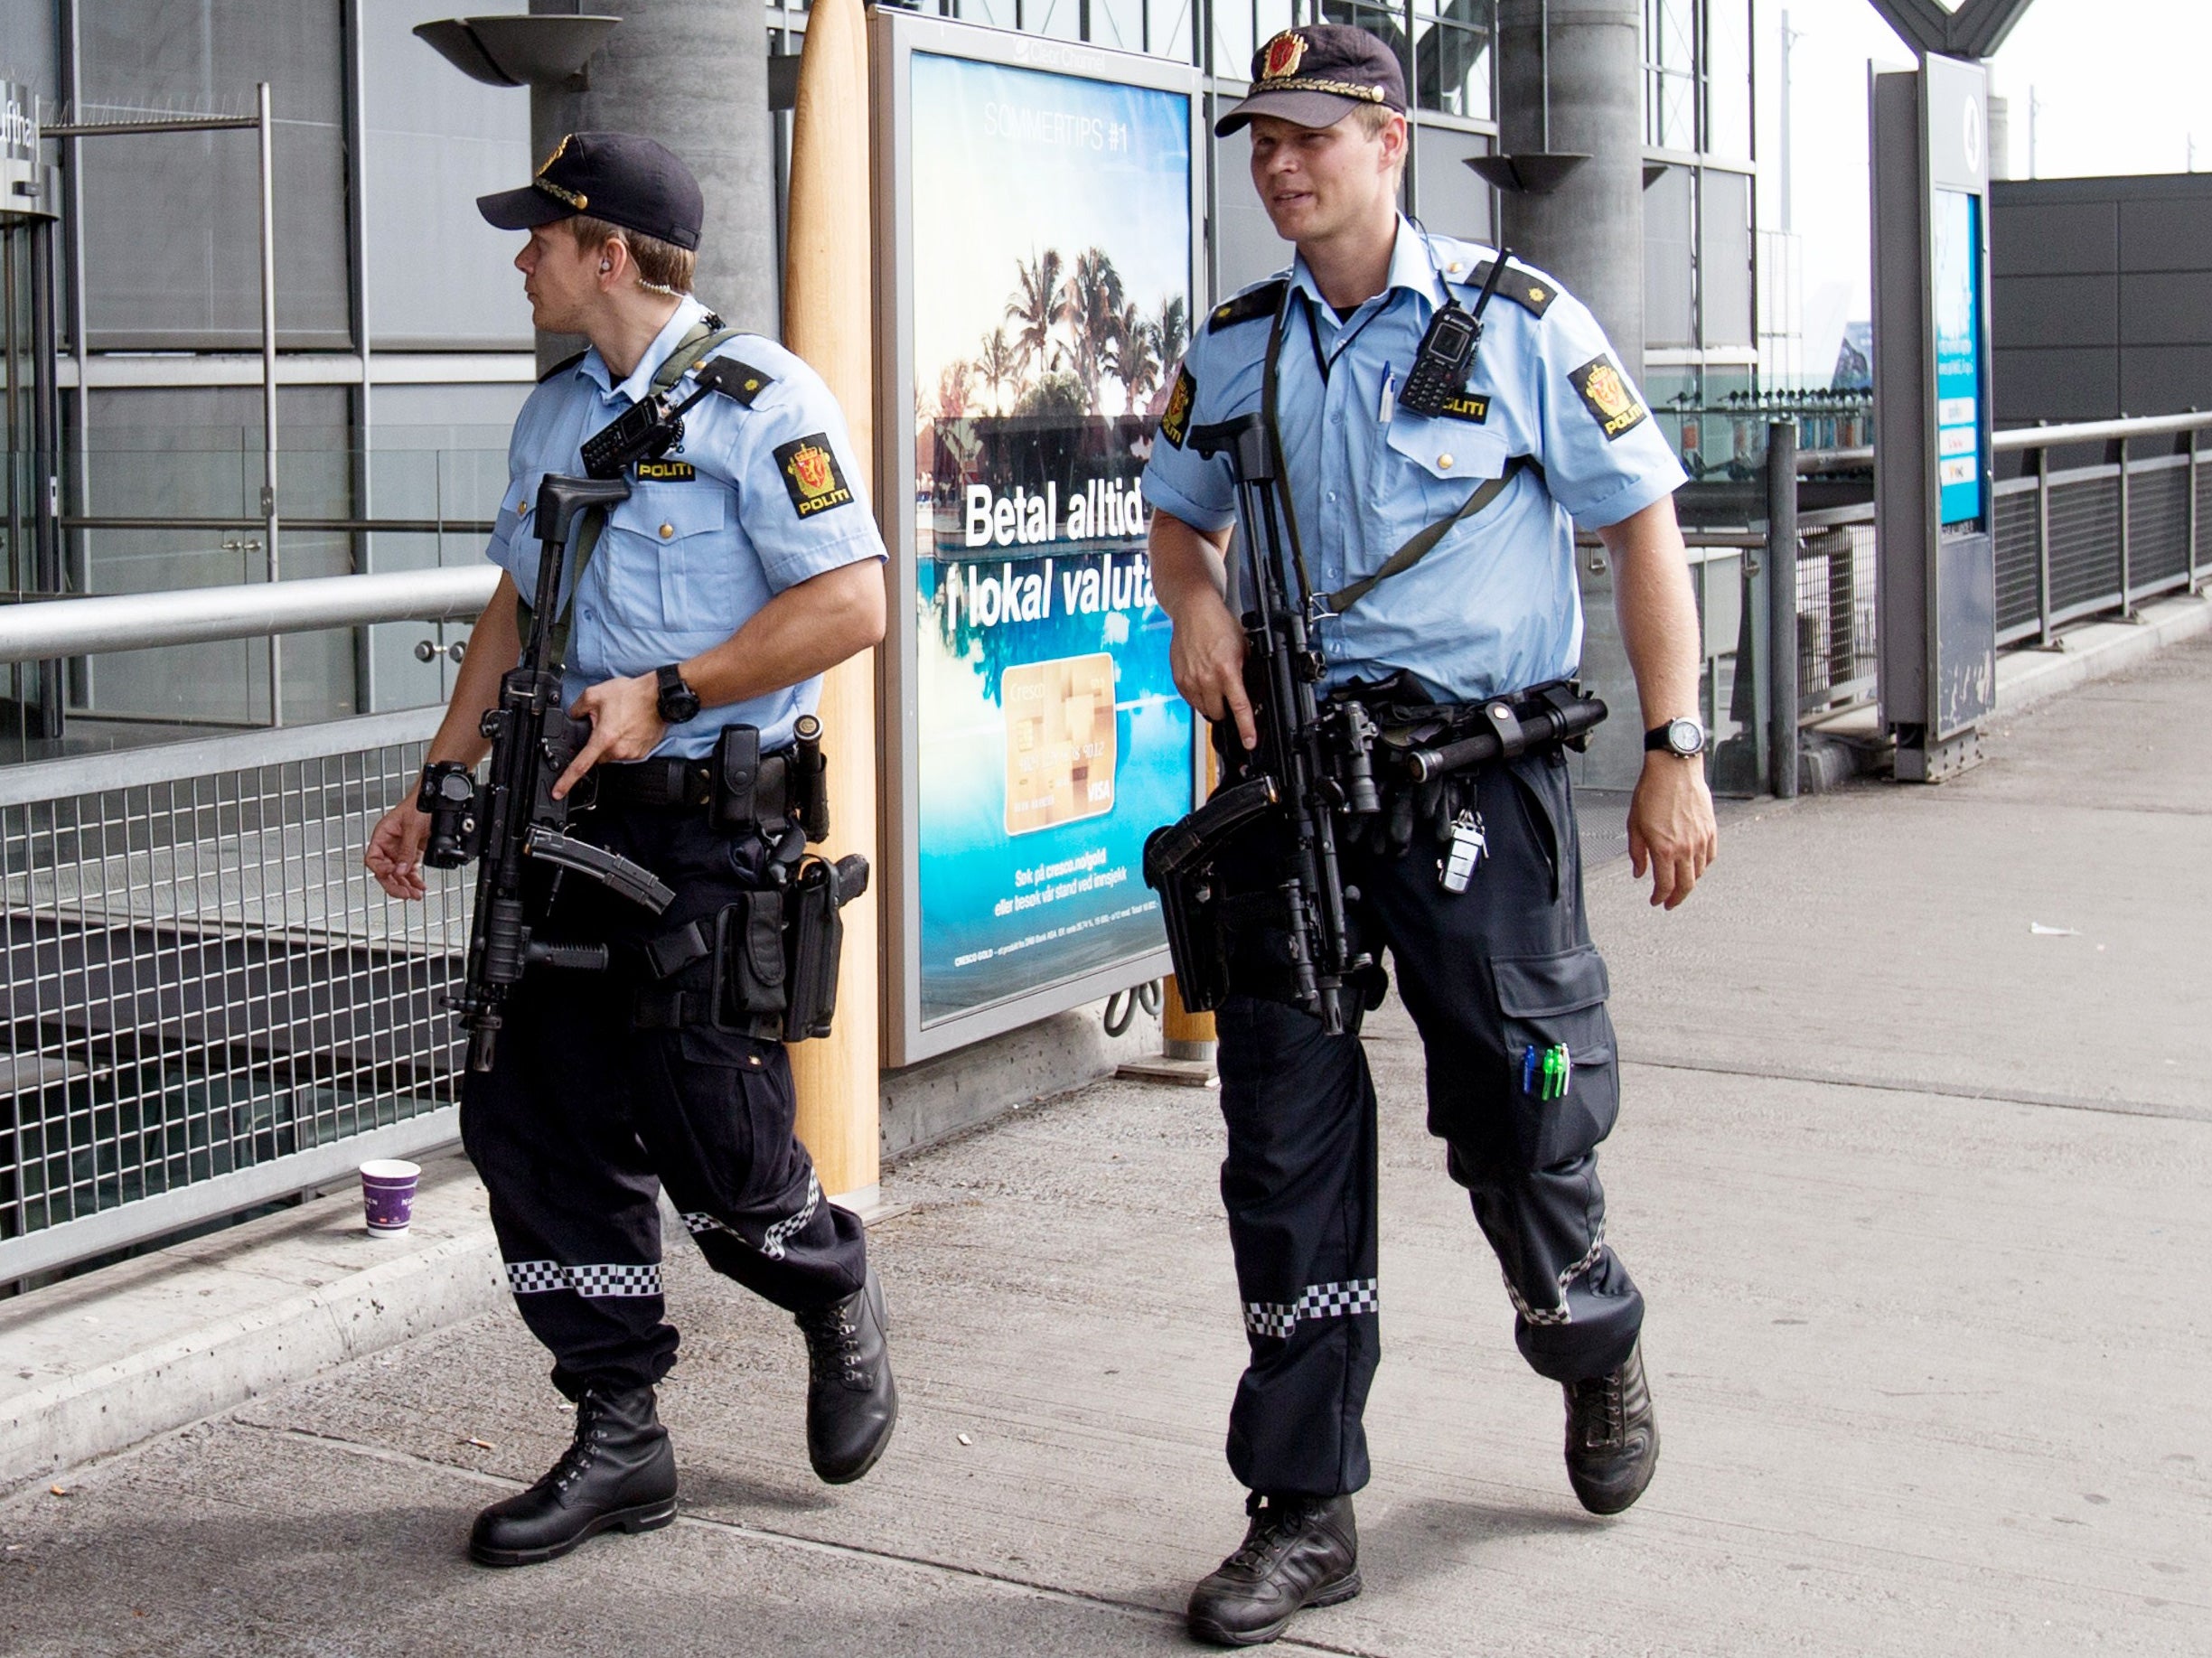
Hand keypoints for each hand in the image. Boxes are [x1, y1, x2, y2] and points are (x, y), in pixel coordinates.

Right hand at [365, 796, 430, 900]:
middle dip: (395, 884)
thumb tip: (401, 870)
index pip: (373, 859)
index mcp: (382, 836)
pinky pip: (410, 870)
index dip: (381, 870)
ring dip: (406, 885)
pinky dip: (414, 879)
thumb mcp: (412, 827)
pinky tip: (420, 886)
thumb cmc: (419, 805)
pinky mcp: (413, 853)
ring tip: (415, 895)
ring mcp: (400, 850)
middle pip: (385, 872)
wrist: (434, 800)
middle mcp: (389, 845)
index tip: (392, 875)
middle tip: (405, 894)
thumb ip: (407, 850)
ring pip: (398, 874)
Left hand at [554, 672, 666, 798]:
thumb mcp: (595, 694)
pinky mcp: (642, 752)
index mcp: (603, 739)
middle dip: (596, 744)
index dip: (566, 781)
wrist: (660, 697)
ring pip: (612, 753)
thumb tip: (573, 715)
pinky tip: (629, 727)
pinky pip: (626, 751)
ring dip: (611, 742)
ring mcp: (631, 753)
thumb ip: (577, 708)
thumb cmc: (633, 695)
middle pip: (597, 756)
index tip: (559, 792)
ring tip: (619, 722)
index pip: (580, 766)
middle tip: (604, 725)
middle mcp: (618, 750)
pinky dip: (624, 741)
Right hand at [1168, 587, 1256, 750]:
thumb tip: (1251, 691)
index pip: (1239, 708)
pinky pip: (1191, 700)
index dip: (1246, 729)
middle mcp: (1206, 679)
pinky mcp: (1178, 679)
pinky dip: (1199, 697)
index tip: (1249, 742)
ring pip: (1204, 709)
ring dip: (1212, 704)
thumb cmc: (1218, 624)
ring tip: (1215, 685)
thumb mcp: (1243, 648)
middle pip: (1219, 714)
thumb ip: (1246, 671)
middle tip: (1229, 697)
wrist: (1193, 610)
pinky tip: (1204, 681)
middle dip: (1226, 711)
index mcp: (1226, 671)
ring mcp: (1190, 680)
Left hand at [1626, 752, 1716, 908]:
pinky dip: (1703, 867)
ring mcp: (1701, 840)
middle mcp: (1685, 848)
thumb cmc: (1652, 792)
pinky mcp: (1711, 830)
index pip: (1665, 885)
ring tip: (1680, 885)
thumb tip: (1639, 873)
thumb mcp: (1634, 825)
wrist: (1674, 769)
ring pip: (1699, 872)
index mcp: (1664, 849)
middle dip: (1677, 898)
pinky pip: (1710, 857)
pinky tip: (1695, 867)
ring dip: (1689, 883)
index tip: (1656, 901)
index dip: (1660, 898)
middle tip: (1670, 903)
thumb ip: (1637, 853)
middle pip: (1686, 885)